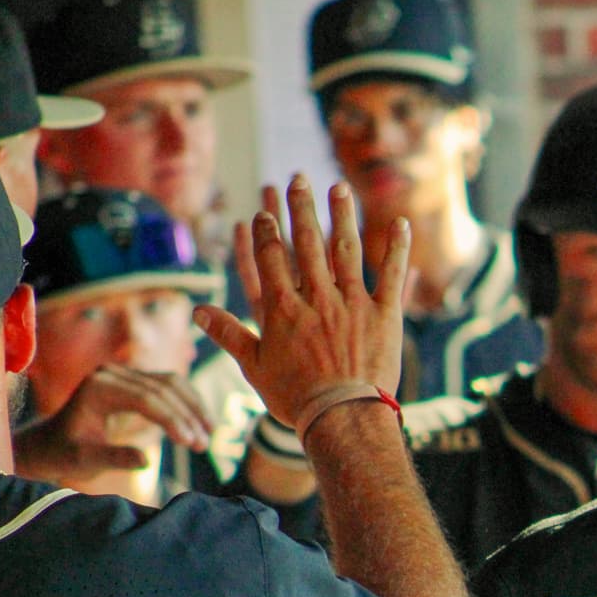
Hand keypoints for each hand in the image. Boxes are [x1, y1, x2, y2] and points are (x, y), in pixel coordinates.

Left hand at [12, 365, 213, 483]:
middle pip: (163, 387)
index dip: (172, 420)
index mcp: (97, 387)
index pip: (146, 398)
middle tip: (203, 444)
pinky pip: (169, 386)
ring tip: (208, 436)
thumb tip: (145, 460)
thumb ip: (112, 458)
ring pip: (172, 383)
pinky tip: (200, 425)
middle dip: (188, 416)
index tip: (191, 443)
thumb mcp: (84, 461)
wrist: (50, 444)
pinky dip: (188, 404)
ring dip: (194, 408)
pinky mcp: (134, 380)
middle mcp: (111, 373)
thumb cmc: (64, 454)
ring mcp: (124, 374)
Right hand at [196, 175, 406, 427]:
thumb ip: (229, 334)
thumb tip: (197, 312)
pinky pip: (393, 275)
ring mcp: (352, 303)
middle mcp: (317, 297)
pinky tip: (398, 222)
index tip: (265, 211)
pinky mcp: (385, 315)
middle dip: (302, 208)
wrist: (343, 417)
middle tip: (300, 178)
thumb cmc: (296, 398)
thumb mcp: (254, 367)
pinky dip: (397, 248)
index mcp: (283, 308)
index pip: (271, 258)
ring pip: (346, 249)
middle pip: (307, 243)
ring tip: (338, 187)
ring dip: (342, 215)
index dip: (267, 231)